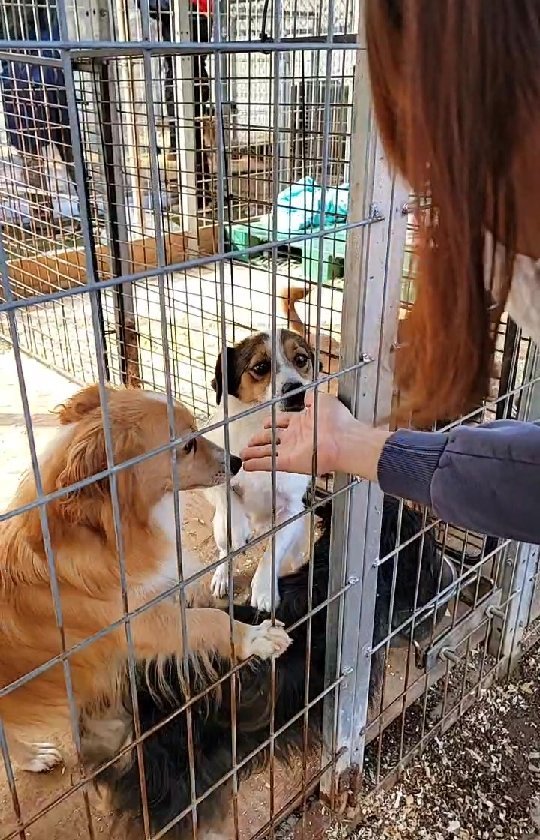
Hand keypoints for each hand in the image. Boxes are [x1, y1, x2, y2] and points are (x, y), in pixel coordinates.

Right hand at [241, 391, 357, 475]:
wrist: (344, 440)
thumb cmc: (337, 420)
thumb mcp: (323, 401)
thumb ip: (311, 399)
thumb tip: (305, 396)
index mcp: (302, 423)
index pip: (282, 423)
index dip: (272, 423)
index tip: (264, 424)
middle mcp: (295, 437)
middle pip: (272, 439)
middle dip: (259, 440)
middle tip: (248, 443)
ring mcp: (291, 451)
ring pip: (268, 452)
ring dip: (254, 454)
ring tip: (242, 455)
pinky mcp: (289, 463)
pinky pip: (270, 464)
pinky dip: (257, 465)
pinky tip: (246, 466)